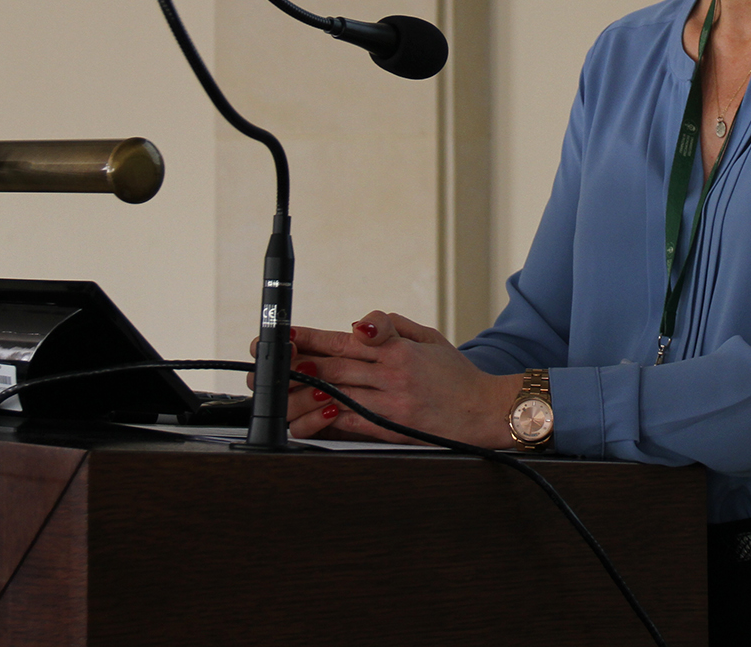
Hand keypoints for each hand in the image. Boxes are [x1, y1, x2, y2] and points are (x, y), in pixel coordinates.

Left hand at [251, 312, 521, 446]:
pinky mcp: (389, 426)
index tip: (287, 335)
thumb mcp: (429, 337)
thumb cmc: (456, 376)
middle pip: (333, 365)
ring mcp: (389, 401)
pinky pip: (348, 421)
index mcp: (399, 348)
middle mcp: (392, 372)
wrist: (484, 410)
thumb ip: (392, 326)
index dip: (312, 336)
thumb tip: (358, 324)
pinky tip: (304, 417)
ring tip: (275, 392)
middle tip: (267, 362)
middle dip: (295, 363)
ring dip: (300, 393)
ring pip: (334, 393)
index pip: (346, 338)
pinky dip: (322, 418)